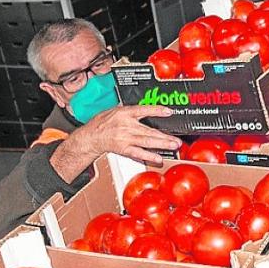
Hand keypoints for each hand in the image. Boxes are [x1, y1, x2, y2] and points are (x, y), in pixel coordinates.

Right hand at [51, 105, 181, 180]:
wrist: (91, 136)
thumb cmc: (103, 123)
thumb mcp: (116, 110)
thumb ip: (131, 111)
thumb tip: (147, 109)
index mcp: (124, 113)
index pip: (143, 110)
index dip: (156, 110)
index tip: (169, 112)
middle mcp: (126, 125)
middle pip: (148, 130)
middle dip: (164, 136)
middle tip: (177, 139)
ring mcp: (125, 138)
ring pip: (146, 141)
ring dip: (162, 144)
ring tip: (173, 145)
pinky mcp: (123, 148)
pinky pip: (138, 153)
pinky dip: (149, 156)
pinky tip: (158, 158)